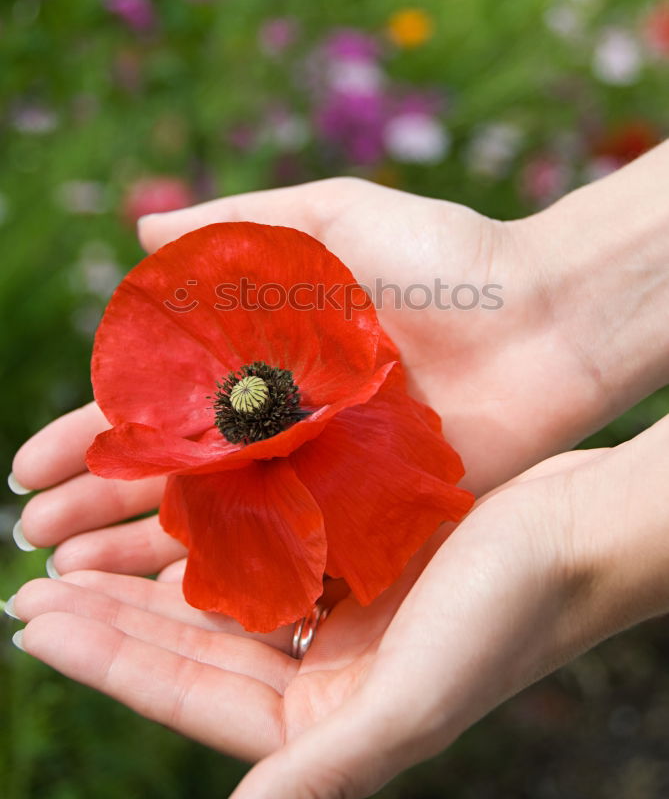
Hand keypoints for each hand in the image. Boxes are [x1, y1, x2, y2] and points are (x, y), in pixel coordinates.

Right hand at [12, 173, 612, 580]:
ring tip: (75, 580)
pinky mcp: (370, 506)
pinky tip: (174, 604)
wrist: (545, 311)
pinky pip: (293, 549)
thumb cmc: (445, 254)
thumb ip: (237, 225)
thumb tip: (136, 228)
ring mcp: (323, 468)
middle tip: (32, 538)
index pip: (158, 403)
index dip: (92, 432)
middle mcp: (284, 417)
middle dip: (99, 504)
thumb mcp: (333, 216)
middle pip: (174, 472)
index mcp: (266, 352)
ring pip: (219, 520)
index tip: (30, 466)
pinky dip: (236, 574)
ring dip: (146, 551)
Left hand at [13, 415, 668, 797]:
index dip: (106, 659)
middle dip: (107, 619)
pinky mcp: (354, 560)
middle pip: (190, 646)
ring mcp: (337, 616)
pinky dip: (212, 530)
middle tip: (28, 584)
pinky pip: (262, 548)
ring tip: (76, 548)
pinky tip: (168, 506)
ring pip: (216, 596)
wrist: (580, 532)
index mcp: (328, 726)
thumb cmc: (512, 616)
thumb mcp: (417, 703)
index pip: (189, 694)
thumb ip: (326, 770)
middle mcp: (325, 676)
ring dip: (146, 574)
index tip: (33, 619)